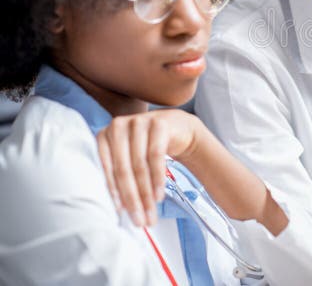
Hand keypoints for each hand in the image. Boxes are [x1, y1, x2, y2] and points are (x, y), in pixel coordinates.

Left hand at [96, 109, 202, 227]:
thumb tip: (118, 211)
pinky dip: (158, 179)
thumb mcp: (128, 157)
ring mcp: (139, 122)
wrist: (176, 128)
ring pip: (140, 165)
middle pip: (123, 169)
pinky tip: (159, 195)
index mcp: (104, 135)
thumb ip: (119, 175)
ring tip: (151, 212)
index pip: (106, 168)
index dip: (113, 192)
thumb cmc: (147, 148)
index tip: (120, 214)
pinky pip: (156, 156)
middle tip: (139, 220)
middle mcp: (118, 126)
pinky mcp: (159, 124)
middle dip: (132, 198)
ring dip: (146, 193)